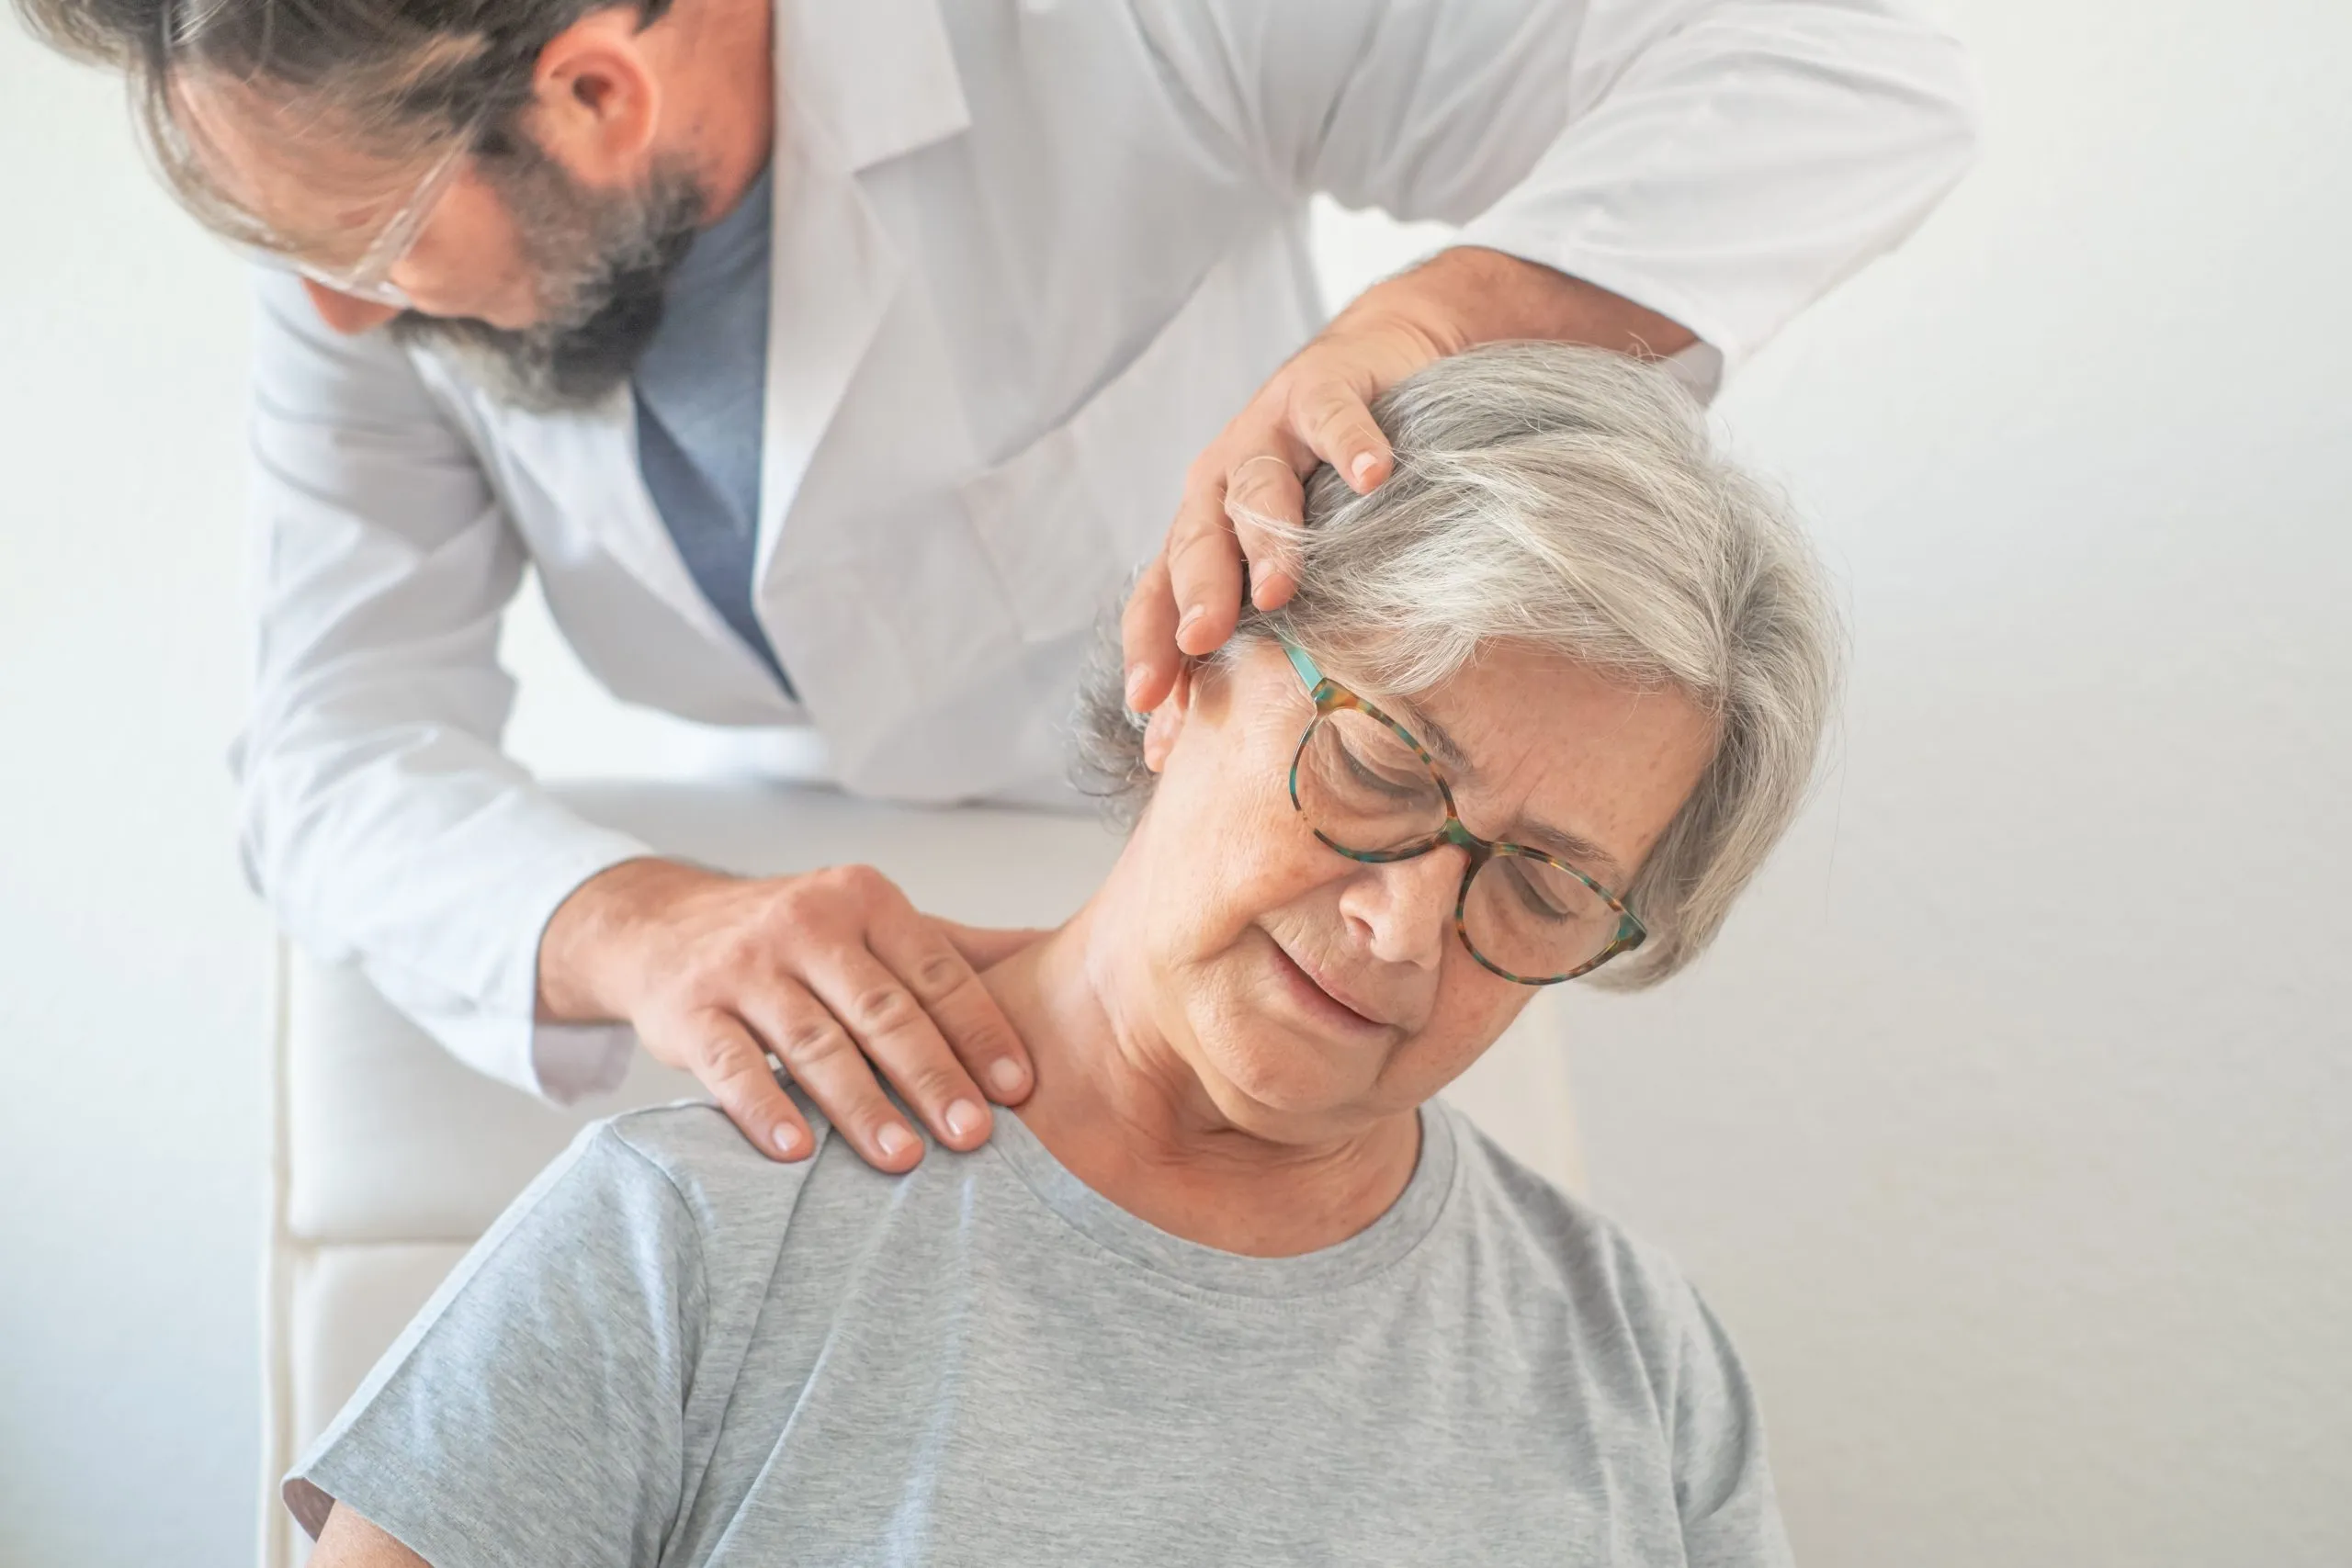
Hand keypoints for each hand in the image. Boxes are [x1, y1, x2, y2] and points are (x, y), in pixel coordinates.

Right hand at [538, 857, 1046, 1168]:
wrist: (664, 925)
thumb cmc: (796, 938)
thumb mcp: (873, 924)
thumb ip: (959, 951)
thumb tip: (1063, 959)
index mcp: (864, 900)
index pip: (934, 970)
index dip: (979, 1029)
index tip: (1020, 1088)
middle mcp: (806, 924)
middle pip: (881, 1010)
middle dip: (931, 1075)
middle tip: (975, 1137)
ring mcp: (743, 966)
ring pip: (813, 1041)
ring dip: (861, 1105)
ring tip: (903, 1159)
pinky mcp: (689, 1010)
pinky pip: (730, 1063)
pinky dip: (763, 1108)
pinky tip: (797, 1151)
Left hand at [1118, 294, 1449, 712]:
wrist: (1375, 365)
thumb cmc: (1328, 488)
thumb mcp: (1283, 560)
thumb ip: (1254, 636)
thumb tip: (1218, 748)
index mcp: (1201, 534)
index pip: (1158, 598)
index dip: (1149, 650)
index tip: (1147, 708)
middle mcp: (1220, 485)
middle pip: (1197, 545)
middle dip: (1198, 598)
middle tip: (1202, 644)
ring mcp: (1269, 434)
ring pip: (1257, 488)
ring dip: (1266, 539)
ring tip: (1279, 588)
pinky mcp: (1325, 387)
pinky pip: (1335, 417)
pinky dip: (1352, 445)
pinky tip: (1374, 476)